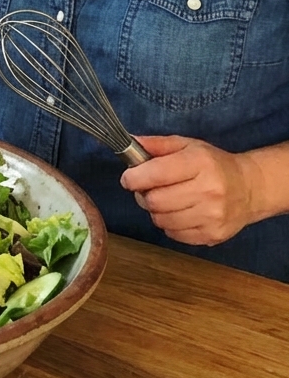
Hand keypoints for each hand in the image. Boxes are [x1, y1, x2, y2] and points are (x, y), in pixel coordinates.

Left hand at [120, 135, 260, 246]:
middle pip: (155, 201)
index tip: (129, 178)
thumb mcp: (187, 145)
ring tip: (165, 201)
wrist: (249, 189)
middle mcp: (209, 190)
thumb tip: (129, 142)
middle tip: (148, 190)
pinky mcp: (213, 235)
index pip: (156, 174)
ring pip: (161, 220)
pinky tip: (178, 213)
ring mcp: (212, 216)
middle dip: (143, 195)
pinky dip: (169, 225)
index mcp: (200, 163)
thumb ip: (156, 144)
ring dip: (155, 211)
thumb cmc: (213, 164)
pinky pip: (174, 234)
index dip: (134, 177)